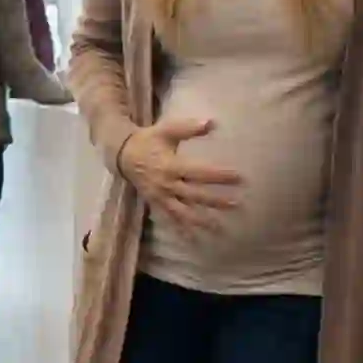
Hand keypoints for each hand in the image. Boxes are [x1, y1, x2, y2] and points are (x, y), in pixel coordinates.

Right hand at [118, 115, 243, 232]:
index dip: (219, 176)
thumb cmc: (149, 140)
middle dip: (216, 200)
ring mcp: (161, 197)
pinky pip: (171, 219)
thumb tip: (212, 122)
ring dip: (202, 220)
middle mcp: (167, 185)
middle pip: (195, 195)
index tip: (239, 178)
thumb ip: (188, 128)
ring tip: (220, 227)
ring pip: (184, 212)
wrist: (124, 155)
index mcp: (171, 166)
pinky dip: (183, 230)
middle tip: (237, 203)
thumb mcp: (166, 130)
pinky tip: (195, 239)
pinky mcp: (157, 204)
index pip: (199, 173)